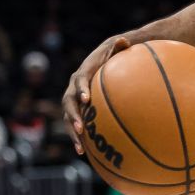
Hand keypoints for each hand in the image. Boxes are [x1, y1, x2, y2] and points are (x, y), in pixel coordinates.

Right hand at [64, 36, 131, 153]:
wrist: (99, 67)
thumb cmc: (111, 58)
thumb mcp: (116, 50)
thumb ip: (119, 47)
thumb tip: (125, 40)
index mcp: (82, 75)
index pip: (79, 81)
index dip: (81, 90)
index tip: (86, 99)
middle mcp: (73, 89)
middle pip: (68, 104)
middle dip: (73, 117)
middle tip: (81, 128)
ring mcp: (73, 102)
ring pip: (68, 119)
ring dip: (73, 133)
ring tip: (80, 148)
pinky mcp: (77, 113)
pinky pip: (76, 126)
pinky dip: (79, 139)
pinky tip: (85, 154)